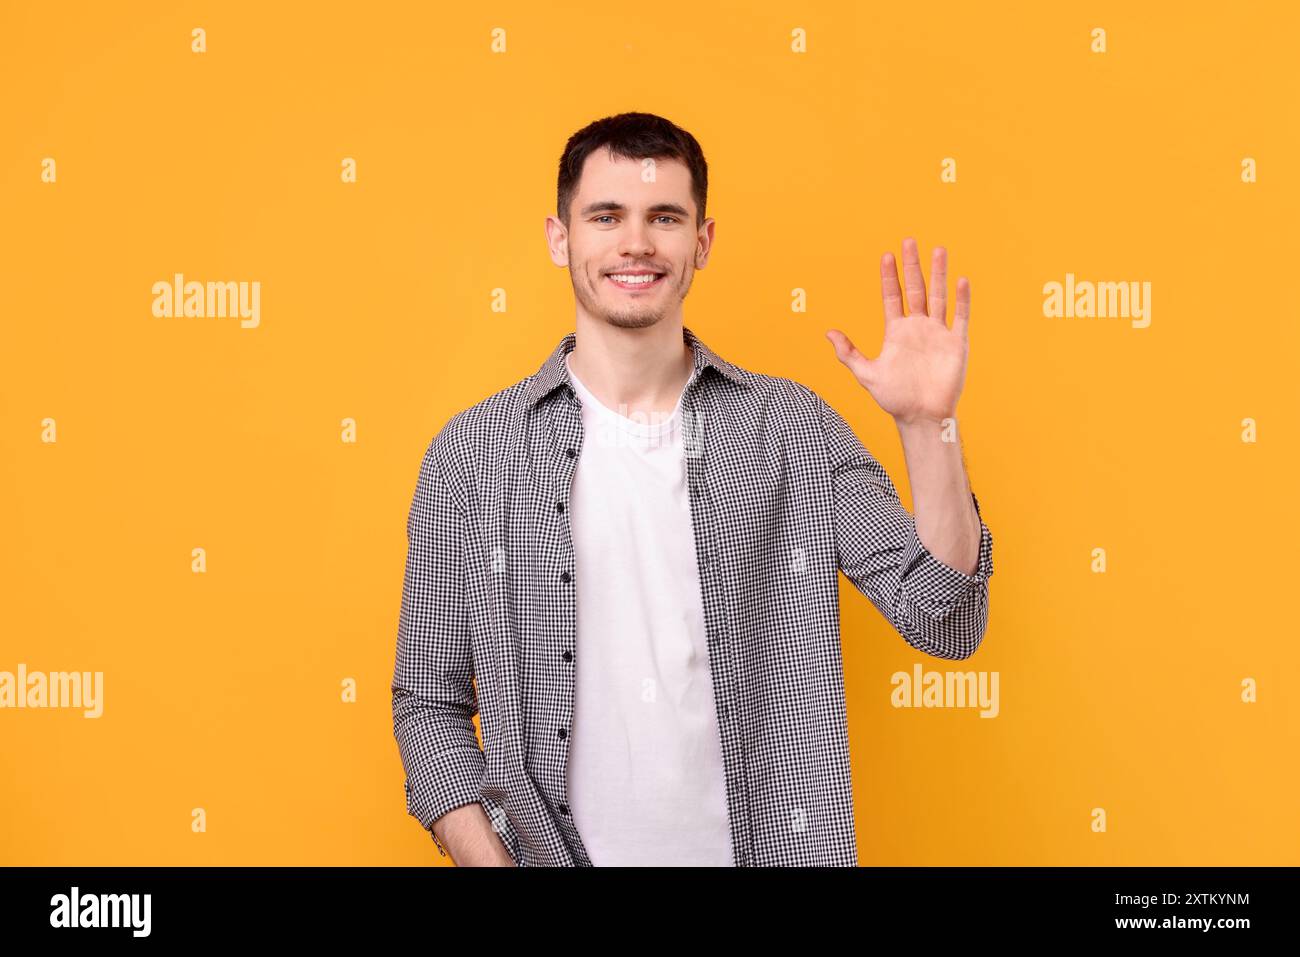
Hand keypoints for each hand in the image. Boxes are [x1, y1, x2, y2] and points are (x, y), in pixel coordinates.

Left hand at [826, 237, 970, 426]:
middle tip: (909, 241)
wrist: (921, 417)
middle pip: (916, 289)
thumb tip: (828, 333)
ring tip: (938, 250)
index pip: (892, 296)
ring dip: (938, 274)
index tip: (886, 255)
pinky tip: (961, 281)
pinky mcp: (956, 343)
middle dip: (912, 265)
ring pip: (939, 296)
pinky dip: (962, 299)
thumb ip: (848, 353)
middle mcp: (918, 327)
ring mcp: (938, 333)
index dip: (889, 276)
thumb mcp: (866, 374)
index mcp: (896, 332)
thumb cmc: (894, 398)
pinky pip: (960, 317)